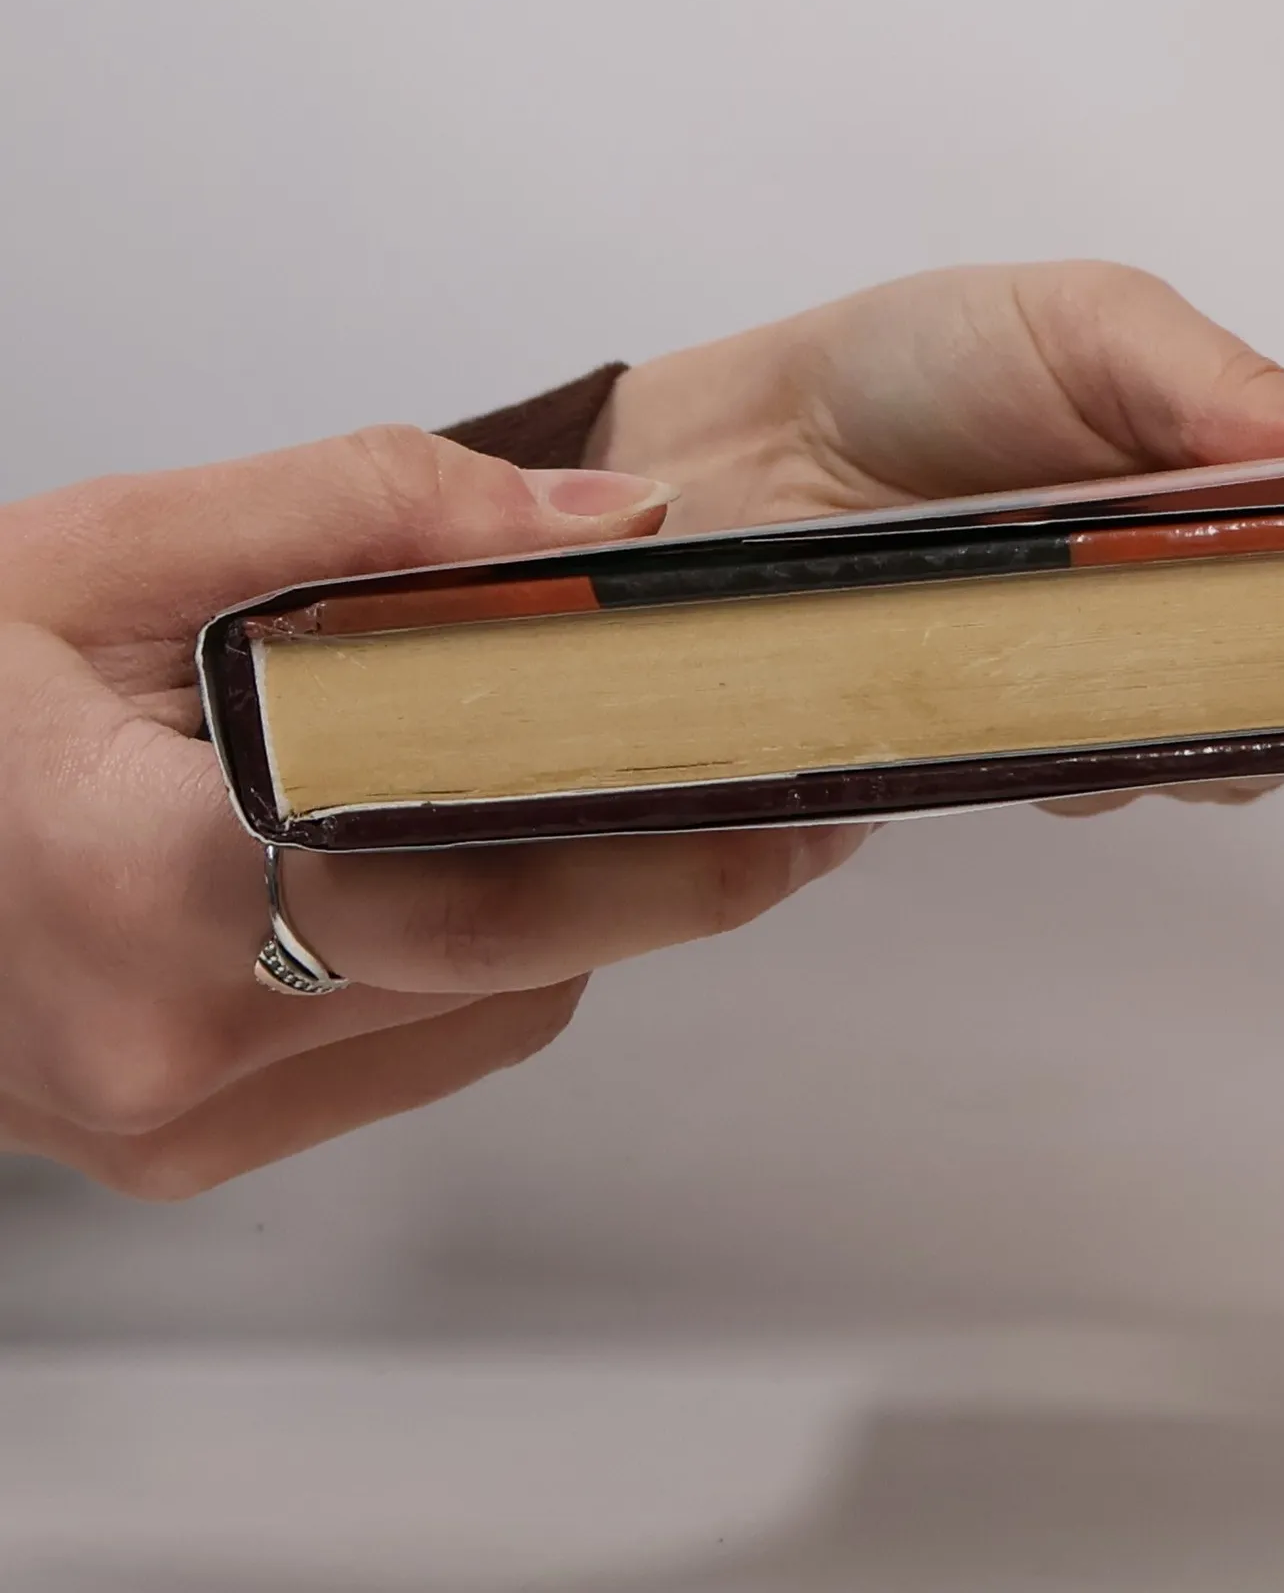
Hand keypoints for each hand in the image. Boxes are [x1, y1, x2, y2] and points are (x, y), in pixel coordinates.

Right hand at [0, 433, 864, 1196]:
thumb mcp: (106, 550)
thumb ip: (371, 508)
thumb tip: (603, 521)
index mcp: (144, 878)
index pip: (497, 869)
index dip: (682, 825)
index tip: (808, 781)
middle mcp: (172, 1041)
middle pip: (522, 959)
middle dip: (682, 876)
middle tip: (797, 801)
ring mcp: (181, 1120)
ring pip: (488, 1012)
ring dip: (572, 906)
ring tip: (612, 794)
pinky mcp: (190, 1144)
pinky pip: (417, 1051)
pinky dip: (478, 958)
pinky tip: (466, 863)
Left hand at [594, 261, 1283, 808]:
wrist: (729, 450)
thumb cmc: (913, 368)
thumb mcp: (1085, 328)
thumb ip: (1225, 391)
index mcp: (1232, 504)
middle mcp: (1182, 617)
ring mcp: (1097, 695)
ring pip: (1228, 749)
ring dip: (1251, 719)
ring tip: (1207, 661)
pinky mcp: (1001, 753)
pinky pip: (1091, 777)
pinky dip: (1112, 747)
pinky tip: (1077, 706)